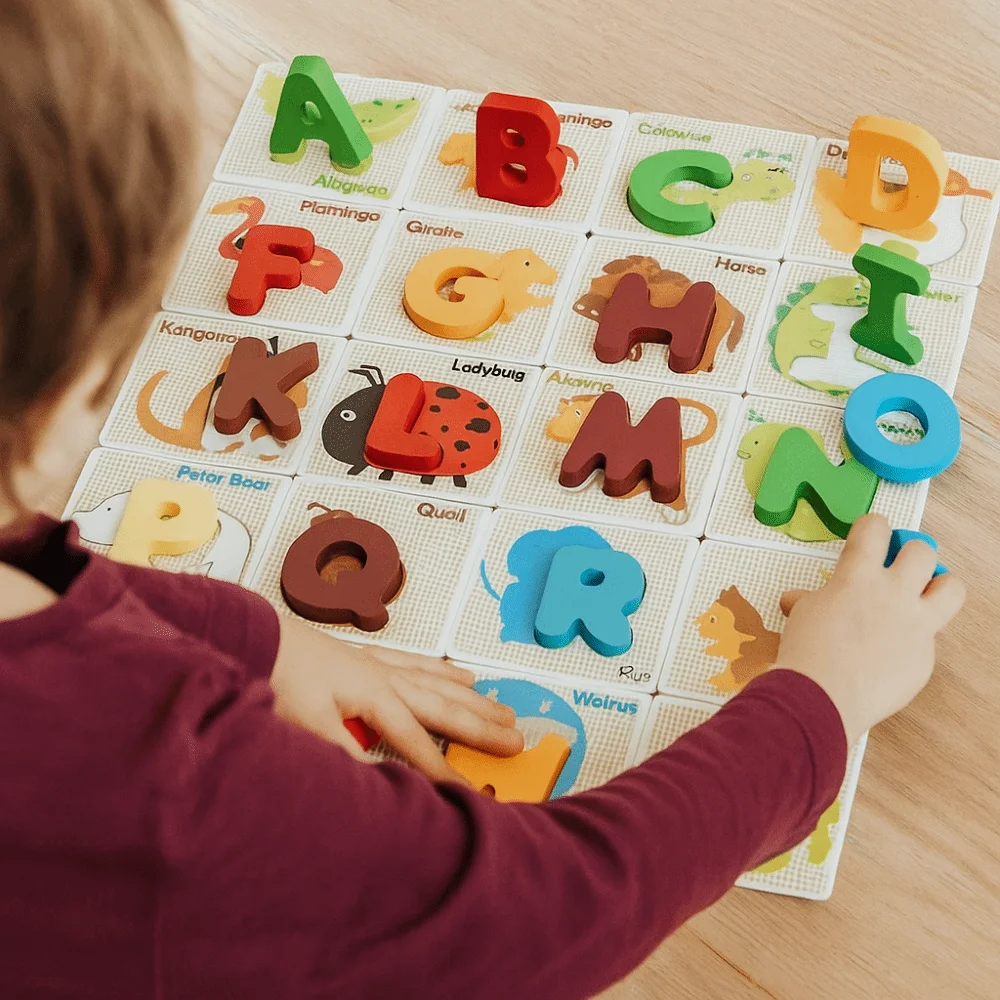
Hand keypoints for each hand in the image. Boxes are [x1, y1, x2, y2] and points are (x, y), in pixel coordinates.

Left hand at [270, 615, 523, 781]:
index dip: (444, 772)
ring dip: (472, 698)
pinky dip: (441, 670)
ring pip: (438, 683)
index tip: (470, 794)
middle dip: (481, 726)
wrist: (254, 637)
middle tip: (516, 739)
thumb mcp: (308, 726)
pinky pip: (416, 663)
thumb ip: (346, 755)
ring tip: (501, 706)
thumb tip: (382, 784)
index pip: (418, 743)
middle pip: (444, 706)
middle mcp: (385, 678)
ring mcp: (378, 665)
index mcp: (375, 696)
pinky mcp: (366, 657)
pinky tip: (457, 672)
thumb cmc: (277, 675)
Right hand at [776, 514, 964, 745]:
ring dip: (940, 587)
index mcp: (858, 576)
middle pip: (922, 550)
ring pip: (952, 588)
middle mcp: (893, 593)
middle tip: (898, 567)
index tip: (870, 534)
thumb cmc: (807, 654)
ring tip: (923, 596)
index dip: (872, 527)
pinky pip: (929, 641)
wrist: (821, 698)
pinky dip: (912, 643)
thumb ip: (811, 600)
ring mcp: (915, 626)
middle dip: (911, 553)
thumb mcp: (802, 616)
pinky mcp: (925, 658)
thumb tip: (797, 600)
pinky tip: (890, 656)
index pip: (874, 528)